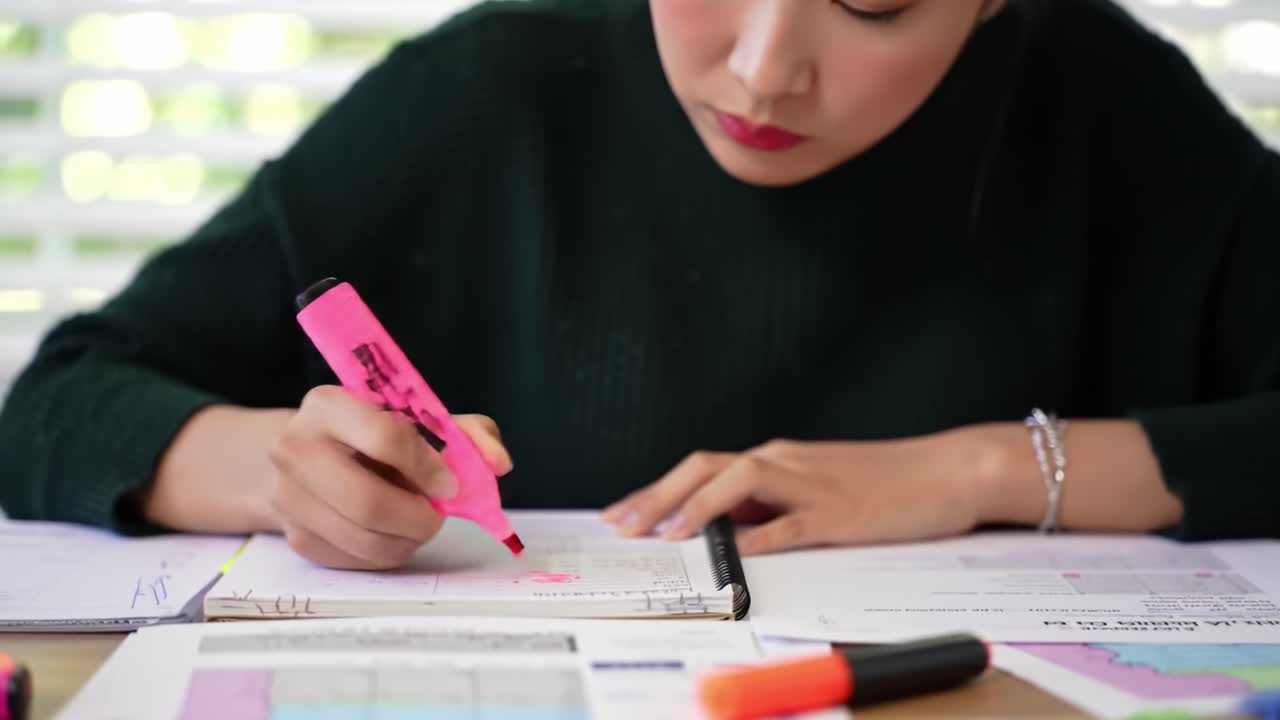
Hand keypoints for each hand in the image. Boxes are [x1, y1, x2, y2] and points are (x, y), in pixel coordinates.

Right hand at [266, 386, 511, 569]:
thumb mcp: (417, 417)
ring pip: (364, 539)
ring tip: (418, 524)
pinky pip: (356, 560)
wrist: (305, 454)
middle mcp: (295, 448)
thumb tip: (498, 463)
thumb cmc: (372, 433)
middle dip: (418, 518)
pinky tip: (393, 534)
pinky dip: (388, 553)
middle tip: (437, 517)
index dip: (428, 468)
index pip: (385, 437)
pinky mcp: (295, 537)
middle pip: (367, 502)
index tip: (450, 485)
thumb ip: (467, 433)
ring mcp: (288, 497)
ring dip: (407, 540)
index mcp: (328, 404)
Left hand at [602, 430, 992, 554]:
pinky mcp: (843, 513)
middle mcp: (786, 462)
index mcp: (778, 459)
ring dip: (698, 505)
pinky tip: (736, 550)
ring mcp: (813, 485)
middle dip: (658, 495)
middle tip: (622, 524)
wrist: (948, 469)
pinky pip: (794, 522)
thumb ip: (772, 504)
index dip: (658, 489)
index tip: (622, 512)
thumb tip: (725, 527)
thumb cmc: (885, 481)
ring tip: (666, 533)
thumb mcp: (816, 488)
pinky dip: (761, 534)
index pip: (703, 468)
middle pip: (707, 467)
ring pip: (741, 482)